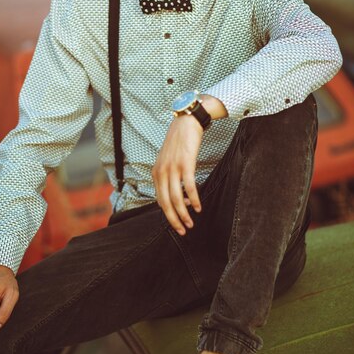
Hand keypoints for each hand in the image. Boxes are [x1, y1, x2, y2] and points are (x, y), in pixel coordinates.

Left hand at [152, 95, 226, 234]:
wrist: (186, 123)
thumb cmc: (179, 143)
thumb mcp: (168, 161)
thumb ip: (170, 177)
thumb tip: (179, 199)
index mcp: (156, 173)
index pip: (159, 200)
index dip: (169, 214)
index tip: (177, 223)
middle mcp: (162, 172)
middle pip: (166, 203)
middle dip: (174, 220)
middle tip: (183, 231)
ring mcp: (173, 168)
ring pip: (176, 198)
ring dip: (184, 213)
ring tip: (191, 223)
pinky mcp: (185, 164)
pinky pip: (189, 187)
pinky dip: (193, 199)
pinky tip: (198, 207)